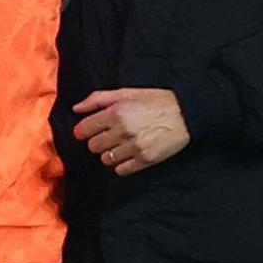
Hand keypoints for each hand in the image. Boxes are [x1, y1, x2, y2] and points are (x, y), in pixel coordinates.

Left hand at [72, 88, 190, 175]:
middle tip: (110, 134)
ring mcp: (134, 147)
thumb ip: (99, 98)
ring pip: (106, 159)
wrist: (186, 114)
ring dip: (110, 153)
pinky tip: (129, 154)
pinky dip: (121, 164)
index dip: (83, 130)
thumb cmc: (156, 101)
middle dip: (98, 140)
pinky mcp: (145, 160)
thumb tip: (76, 108)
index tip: (88, 130)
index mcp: (116, 112)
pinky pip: (121, 170)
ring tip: (122, 144)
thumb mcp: (127, 92)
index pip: (84, 130)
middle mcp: (123, 131)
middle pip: (93, 146)